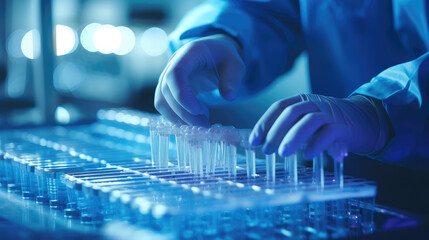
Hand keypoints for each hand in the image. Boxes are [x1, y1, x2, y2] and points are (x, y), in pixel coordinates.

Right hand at [154, 34, 244, 126]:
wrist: (215, 54)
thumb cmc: (225, 57)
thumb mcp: (236, 64)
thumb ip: (233, 78)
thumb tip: (228, 97)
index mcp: (189, 53)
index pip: (175, 74)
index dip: (182, 95)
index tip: (197, 111)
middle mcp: (173, 63)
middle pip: (167, 90)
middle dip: (183, 112)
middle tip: (204, 125)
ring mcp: (168, 76)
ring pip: (162, 100)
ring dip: (178, 117)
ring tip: (201, 124)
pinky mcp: (169, 88)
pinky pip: (165, 105)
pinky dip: (177, 117)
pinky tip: (196, 120)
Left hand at [249, 94, 385, 158]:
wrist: (366, 121)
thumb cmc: (329, 125)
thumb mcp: (307, 124)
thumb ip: (289, 130)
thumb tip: (263, 144)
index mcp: (303, 101)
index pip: (279, 107)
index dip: (264, 123)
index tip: (254, 141)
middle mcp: (315, 103)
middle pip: (292, 112)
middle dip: (275, 131)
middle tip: (267, 150)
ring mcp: (331, 114)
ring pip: (310, 120)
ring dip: (293, 137)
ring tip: (283, 153)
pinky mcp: (346, 127)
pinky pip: (330, 132)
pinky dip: (317, 143)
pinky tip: (308, 155)